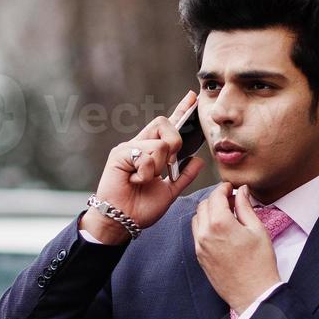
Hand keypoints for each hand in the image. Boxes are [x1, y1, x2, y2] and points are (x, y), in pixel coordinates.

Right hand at [83, 90, 205, 241]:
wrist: (122, 221)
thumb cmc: (141, 209)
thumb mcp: (170, 192)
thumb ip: (184, 176)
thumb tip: (198, 160)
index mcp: (151, 152)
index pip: (168, 126)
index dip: (181, 111)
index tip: (192, 97)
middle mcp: (140, 145)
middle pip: (164, 123)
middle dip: (175, 143)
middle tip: (167, 166)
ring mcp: (129, 148)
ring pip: (159, 143)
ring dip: (158, 167)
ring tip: (144, 180)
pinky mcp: (120, 153)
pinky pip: (145, 155)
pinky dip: (146, 173)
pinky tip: (135, 180)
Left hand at [192, 182, 281, 312]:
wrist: (253, 293)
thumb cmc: (260, 264)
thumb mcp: (258, 230)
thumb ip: (245, 207)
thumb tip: (241, 191)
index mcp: (220, 224)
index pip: (215, 196)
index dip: (224, 188)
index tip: (231, 188)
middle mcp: (205, 234)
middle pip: (203, 205)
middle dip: (216, 199)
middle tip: (231, 201)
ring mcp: (200, 247)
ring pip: (197, 219)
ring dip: (208, 212)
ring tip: (225, 216)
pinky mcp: (200, 257)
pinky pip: (197, 235)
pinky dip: (205, 226)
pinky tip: (220, 230)